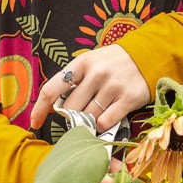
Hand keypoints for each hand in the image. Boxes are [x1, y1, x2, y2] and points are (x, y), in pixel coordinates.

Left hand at [30, 47, 150, 134]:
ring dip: (89, 123)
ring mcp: (112, 86)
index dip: (40, 109)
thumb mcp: (91, 63)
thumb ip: (74, 82)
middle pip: (71, 109)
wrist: (148, 56)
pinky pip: (106, 122)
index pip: (52, 89)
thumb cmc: (113, 63)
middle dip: (72, 118)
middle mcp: (96, 73)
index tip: (34, 123)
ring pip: (89, 117)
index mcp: (81, 63)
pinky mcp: (128, 99)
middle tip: (81, 117)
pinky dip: (103, 126)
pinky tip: (107, 120)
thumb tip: (55, 108)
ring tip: (96, 117)